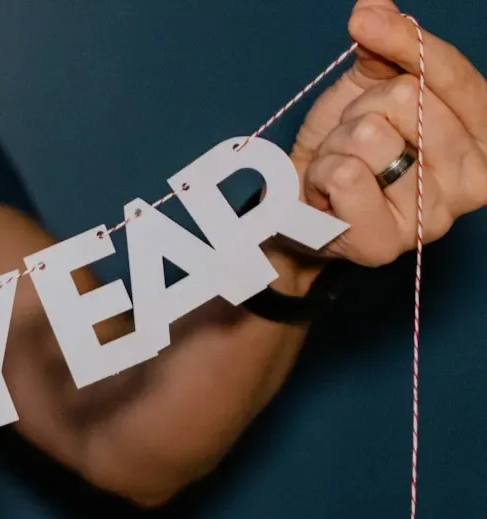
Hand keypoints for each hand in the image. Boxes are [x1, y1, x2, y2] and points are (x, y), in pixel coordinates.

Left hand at [290, 1, 486, 266]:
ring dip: (339, 144)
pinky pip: (345, 174)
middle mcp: (472, 179)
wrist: (302, 208)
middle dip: (364, 108)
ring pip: (372, 136)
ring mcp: (431, 216)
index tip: (367, 20)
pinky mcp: (385, 243)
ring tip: (341, 165)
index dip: (409, 44)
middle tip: (356, 138)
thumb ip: (387, 49)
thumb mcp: (371, 89)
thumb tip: (375, 8)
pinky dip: (322, 173)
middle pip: (407, 100)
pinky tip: (327, 192)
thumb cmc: (349, 149)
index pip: (453, 76)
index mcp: (483, 136)